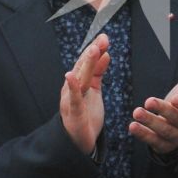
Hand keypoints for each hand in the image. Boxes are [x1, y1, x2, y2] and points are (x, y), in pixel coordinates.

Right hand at [58, 32, 110, 152]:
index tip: (104, 37)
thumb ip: (98, 72)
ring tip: (93, 51)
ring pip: (80, 79)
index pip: (86, 62)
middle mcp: (72, 88)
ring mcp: (71, 99)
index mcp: (79, 82)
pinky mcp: (73, 113)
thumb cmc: (85, 113)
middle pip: (83, 67)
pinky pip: (73, 98)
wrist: (78, 140)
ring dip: (86, 64)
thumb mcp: (94, 89)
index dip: (95, 49)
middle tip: (102, 40)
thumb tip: (106, 54)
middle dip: (92, 53)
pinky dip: (72, 87)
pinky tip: (71, 76)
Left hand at [131, 52, 177, 153]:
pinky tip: (132, 126)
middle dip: (162, 110)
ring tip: (137, 112)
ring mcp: (176, 137)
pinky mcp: (164, 145)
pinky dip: (143, 135)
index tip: (175, 98)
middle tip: (148, 101)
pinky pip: (153, 141)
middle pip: (176, 119)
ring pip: (164, 131)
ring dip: (150, 122)